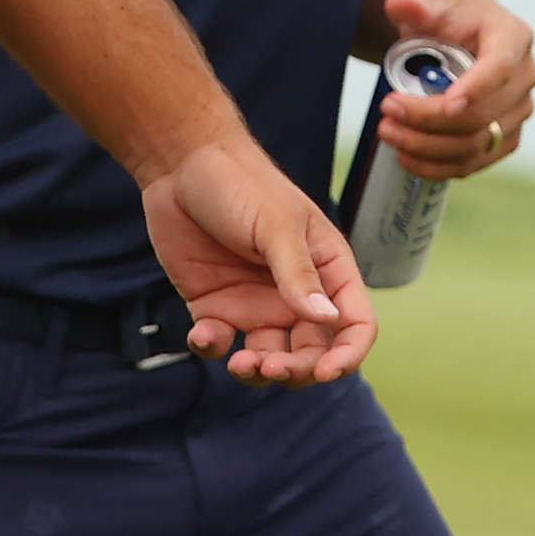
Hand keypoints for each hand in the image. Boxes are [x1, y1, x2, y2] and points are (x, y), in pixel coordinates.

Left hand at [140, 134, 376, 385]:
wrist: (180, 163)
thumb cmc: (239, 182)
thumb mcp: (275, 224)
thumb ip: (299, 273)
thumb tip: (329, 320)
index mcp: (323, 267)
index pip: (354, 322)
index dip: (348, 354)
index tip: (325, 372)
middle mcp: (293, 292)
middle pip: (312, 352)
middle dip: (298, 371)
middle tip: (273, 367)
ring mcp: (253, 301)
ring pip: (269, 358)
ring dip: (259, 371)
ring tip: (241, 362)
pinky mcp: (214, 305)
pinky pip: (220, 344)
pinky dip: (213, 350)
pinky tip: (203, 336)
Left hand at [379, 0, 534, 178]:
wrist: (465, 34)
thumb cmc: (451, 16)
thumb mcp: (431, 1)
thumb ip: (413, 4)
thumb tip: (398, 2)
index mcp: (513, 36)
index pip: (501, 67)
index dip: (476, 89)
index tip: (446, 104)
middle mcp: (526, 77)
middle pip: (483, 113)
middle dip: (431, 119)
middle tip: (388, 111)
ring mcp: (519, 112)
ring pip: (477, 144)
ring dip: (429, 147)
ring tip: (389, 133)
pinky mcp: (506, 138)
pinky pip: (475, 162)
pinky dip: (439, 166)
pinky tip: (406, 157)